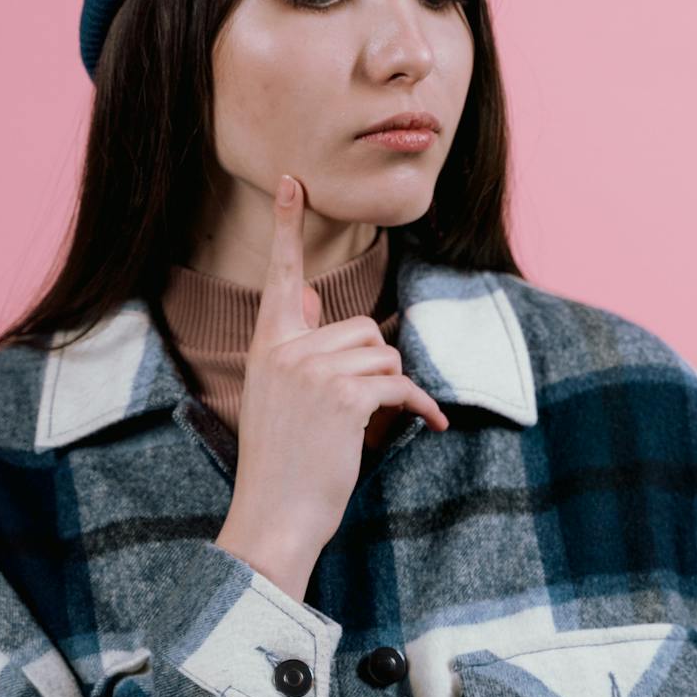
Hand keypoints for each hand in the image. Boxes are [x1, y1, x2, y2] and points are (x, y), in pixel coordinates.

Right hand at [214, 174, 448, 598]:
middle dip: (375, 367)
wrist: (274, 515)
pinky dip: (421, 408)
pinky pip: (400, 384)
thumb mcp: (278, 397)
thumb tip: (309, 298)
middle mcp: (287, 350)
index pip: (281, 277)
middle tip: (358, 410)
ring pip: (384, 355)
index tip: (293, 181)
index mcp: (268, 346)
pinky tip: (428, 426)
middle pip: (363, 328)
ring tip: (367, 426)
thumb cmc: (282, 464)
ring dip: (391, 391)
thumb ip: (295, 346)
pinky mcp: (344, 396)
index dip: (288, 226)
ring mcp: (314, 371)